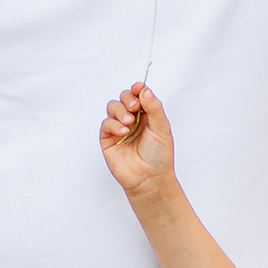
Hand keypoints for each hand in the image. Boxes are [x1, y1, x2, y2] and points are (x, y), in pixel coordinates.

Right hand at [98, 79, 176, 204]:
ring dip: (120, 111)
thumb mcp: (162, 128)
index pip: (139, 95)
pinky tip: (123, 132)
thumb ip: (154, 108)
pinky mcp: (108, 139)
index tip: (138, 88)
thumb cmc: (159, 156)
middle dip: (127, 99)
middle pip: (123, 98)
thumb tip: (144, 89)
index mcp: (147, 115)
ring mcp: (119, 129)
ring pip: (113, 107)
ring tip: (129, 123)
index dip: (137, 89)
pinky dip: (113, 124)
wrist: (149, 178)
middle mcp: (132, 120)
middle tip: (134, 108)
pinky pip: (106, 124)